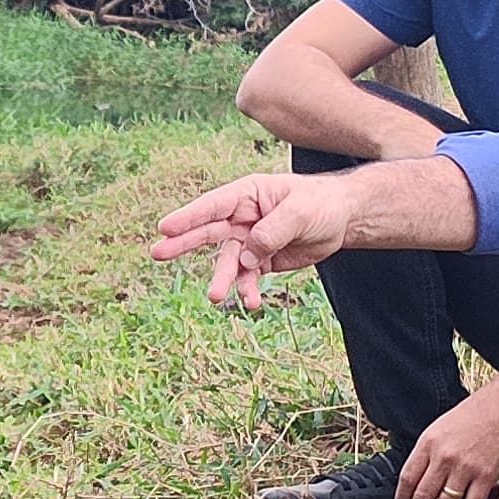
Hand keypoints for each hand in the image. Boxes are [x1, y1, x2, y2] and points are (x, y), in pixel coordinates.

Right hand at [147, 172, 360, 309]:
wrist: (341, 220)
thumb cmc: (319, 204)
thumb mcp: (300, 212)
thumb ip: (272, 231)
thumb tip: (247, 256)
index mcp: (246, 195)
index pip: (213, 205)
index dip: (188, 216)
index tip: (164, 227)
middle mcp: (241, 218)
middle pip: (207, 231)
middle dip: (183, 243)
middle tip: (157, 253)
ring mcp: (248, 240)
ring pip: (228, 261)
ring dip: (221, 279)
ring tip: (215, 297)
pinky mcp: (260, 261)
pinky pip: (247, 277)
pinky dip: (248, 290)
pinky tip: (252, 303)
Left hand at [396, 390, 498, 498]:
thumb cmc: (473, 415)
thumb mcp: (440, 427)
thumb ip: (428, 451)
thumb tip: (418, 478)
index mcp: (428, 443)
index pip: (408, 478)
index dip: (402, 498)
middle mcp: (443, 457)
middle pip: (423, 496)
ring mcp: (465, 468)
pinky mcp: (486, 476)